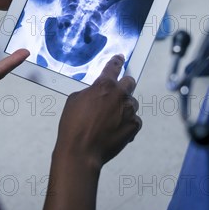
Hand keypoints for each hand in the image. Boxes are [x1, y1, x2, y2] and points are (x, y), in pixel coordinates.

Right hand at [31, 55, 141, 209]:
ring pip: (132, 103)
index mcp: (104, 86)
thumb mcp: (74, 101)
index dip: (116, 61)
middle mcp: (119, 96)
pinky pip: (134, 120)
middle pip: (130, 82)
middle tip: (117, 91)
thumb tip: (95, 94)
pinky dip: (127, 123)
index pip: (113, 67)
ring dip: (124, 107)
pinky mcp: (133, 126)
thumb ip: (89, 93)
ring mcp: (128, 111)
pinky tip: (115, 129)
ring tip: (110, 118)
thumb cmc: (73, 127)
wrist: (81, 151)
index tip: (120, 58)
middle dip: (125, 84)